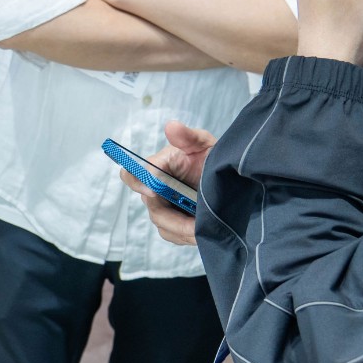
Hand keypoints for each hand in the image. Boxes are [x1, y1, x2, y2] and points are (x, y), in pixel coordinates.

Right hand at [118, 121, 214, 245]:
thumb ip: (188, 136)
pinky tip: (201, 232)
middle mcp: (155, 188)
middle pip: (151, 206)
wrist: (231, 179)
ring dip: (181, 229)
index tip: (153, 191)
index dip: (137, 182)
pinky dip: (184, 236)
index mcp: (157, 167)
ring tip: (203, 229)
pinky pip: (171, 234)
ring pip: (162, 224)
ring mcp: (164, 206)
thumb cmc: (211, 157)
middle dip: (172, 216)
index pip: (132, 174)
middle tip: (194, 223)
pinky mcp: (174, 223)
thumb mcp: (204, 144)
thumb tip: (171, 126)